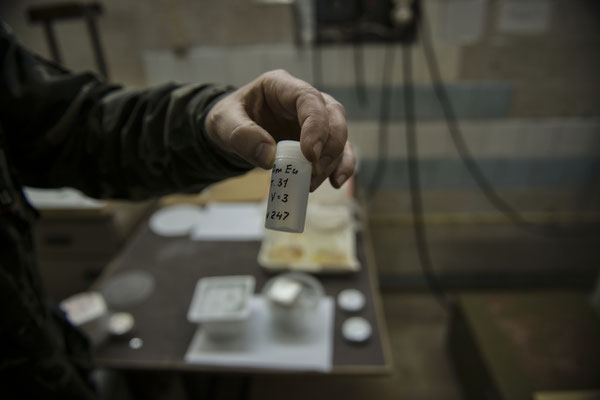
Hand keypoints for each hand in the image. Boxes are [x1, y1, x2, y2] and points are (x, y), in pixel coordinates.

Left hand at [205, 69, 354, 190]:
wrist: (232, 132)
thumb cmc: (229, 120)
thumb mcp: (223, 123)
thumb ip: (241, 136)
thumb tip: (269, 157)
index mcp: (281, 86)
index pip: (309, 98)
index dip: (315, 124)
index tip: (309, 154)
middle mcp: (304, 100)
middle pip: (333, 114)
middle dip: (330, 144)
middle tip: (314, 170)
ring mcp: (315, 120)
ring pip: (340, 134)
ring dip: (333, 161)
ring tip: (311, 183)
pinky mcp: (319, 140)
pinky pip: (339, 151)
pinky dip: (341, 167)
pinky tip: (335, 183)